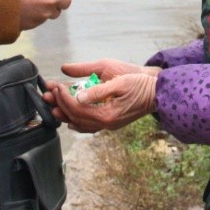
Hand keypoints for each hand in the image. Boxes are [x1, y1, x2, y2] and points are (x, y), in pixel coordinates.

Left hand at [45, 62, 159, 131]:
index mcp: (108, 114)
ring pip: (81, 125)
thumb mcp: (120, 82)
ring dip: (66, 114)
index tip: (57, 86)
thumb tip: (78, 96)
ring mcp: (109, 126)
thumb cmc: (140, 84)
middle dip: (60, 105)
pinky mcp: (112, 123)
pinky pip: (90, 126)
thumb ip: (98, 90)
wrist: (158, 94)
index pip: (78, 108)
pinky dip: (78, 122)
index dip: (64, 97)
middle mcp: (107, 124)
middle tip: (50, 93)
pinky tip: (71, 118)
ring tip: (54, 105)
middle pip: (76, 118)